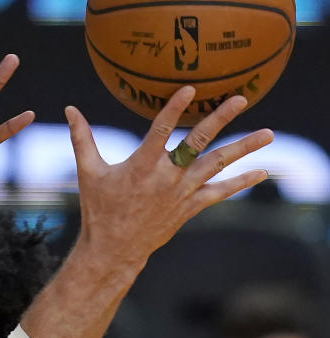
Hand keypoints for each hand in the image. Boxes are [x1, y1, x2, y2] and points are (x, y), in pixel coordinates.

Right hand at [65, 87, 271, 274]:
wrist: (114, 249)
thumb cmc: (99, 208)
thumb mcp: (89, 172)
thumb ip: (82, 138)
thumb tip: (69, 109)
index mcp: (142, 165)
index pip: (161, 130)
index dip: (175, 108)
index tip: (191, 89)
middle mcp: (166, 177)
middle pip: (198, 142)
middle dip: (220, 119)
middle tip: (240, 98)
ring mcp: (181, 193)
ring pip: (216, 165)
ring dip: (243, 148)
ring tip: (268, 133)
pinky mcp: (190, 207)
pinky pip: (220, 192)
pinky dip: (241, 182)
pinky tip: (262, 171)